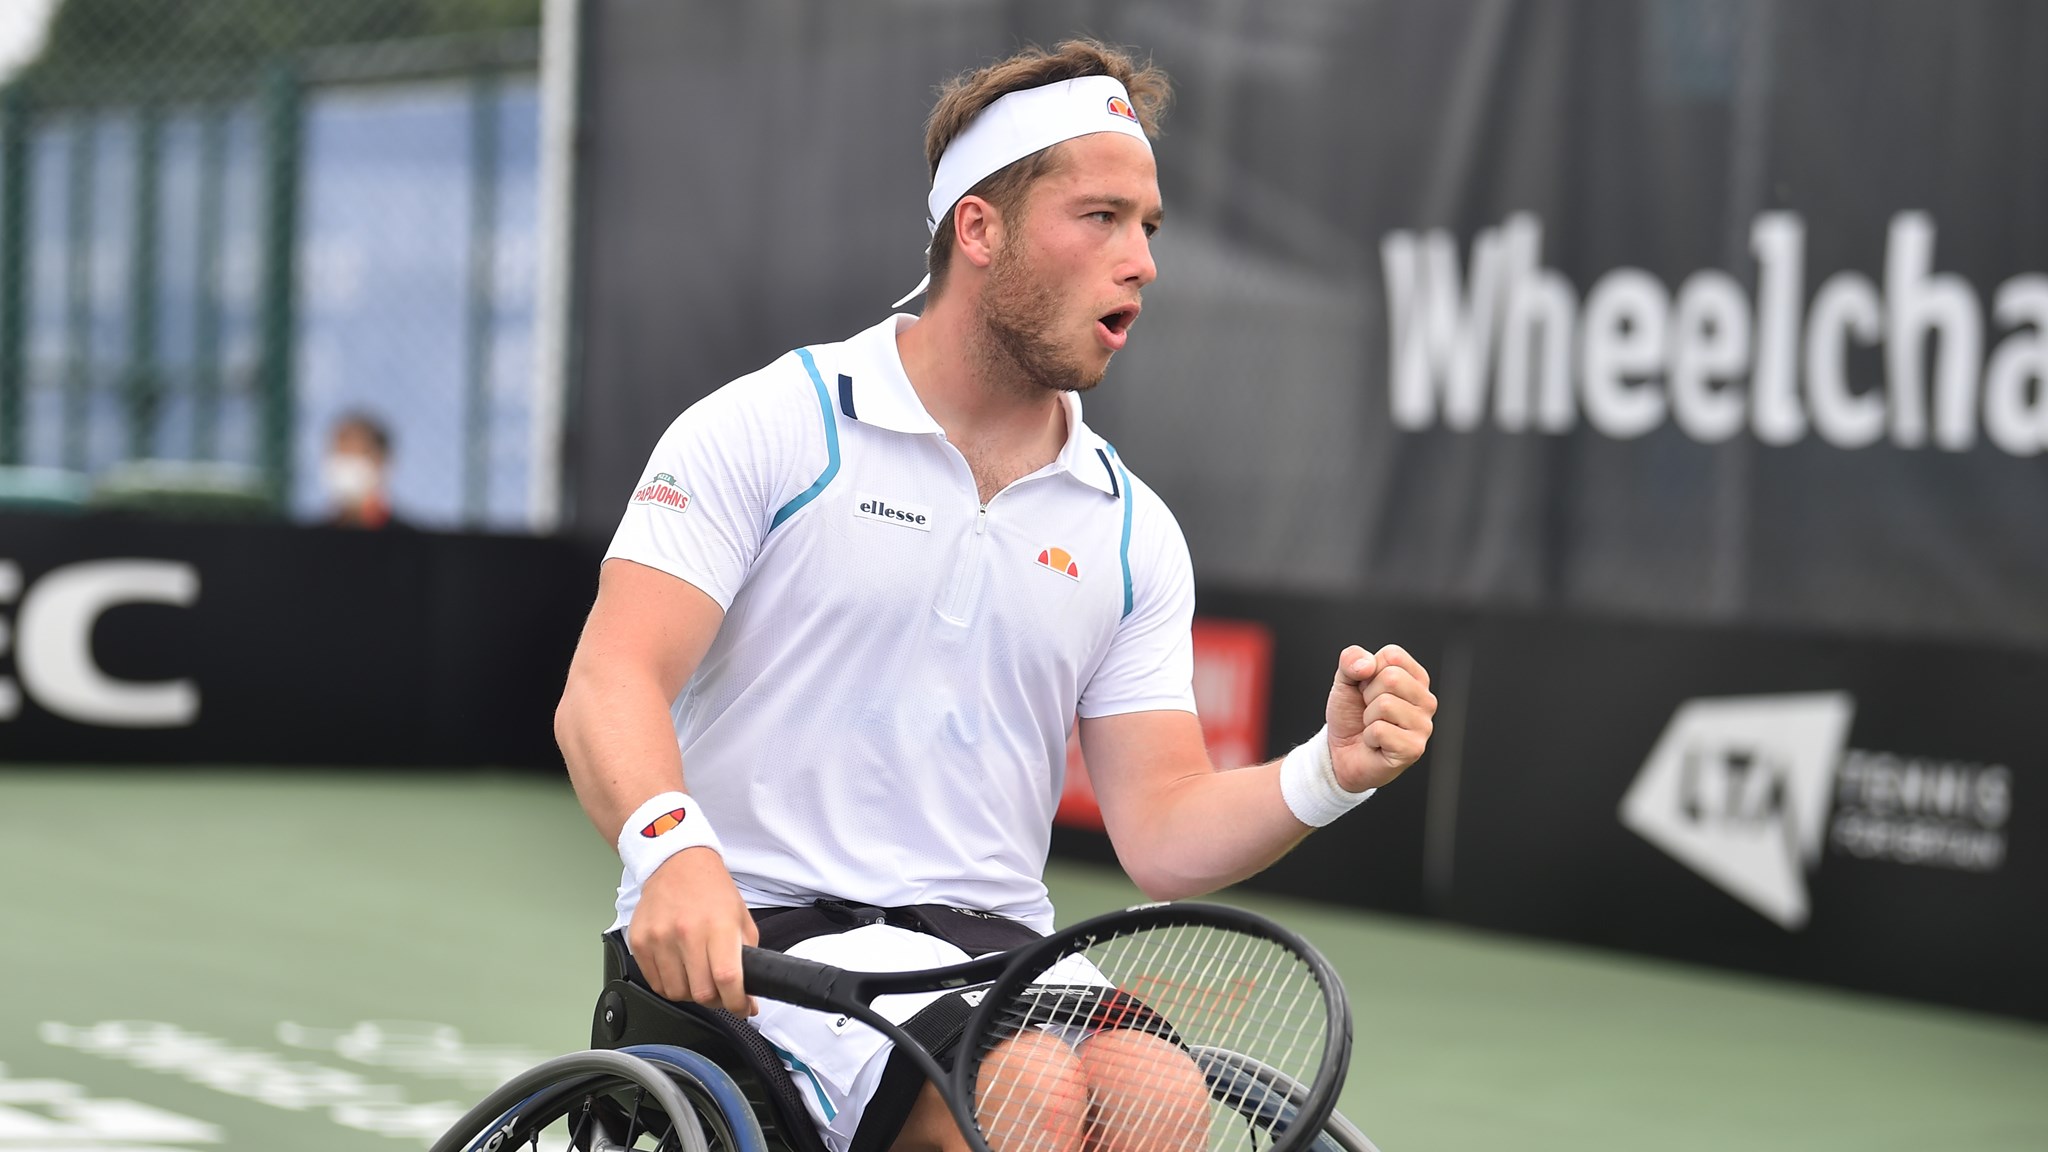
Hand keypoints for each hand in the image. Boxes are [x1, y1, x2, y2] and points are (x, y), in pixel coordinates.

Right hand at [625, 847, 759, 1015]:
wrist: (676, 863)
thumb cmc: (711, 889)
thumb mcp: (740, 918)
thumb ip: (747, 957)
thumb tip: (748, 996)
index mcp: (717, 926)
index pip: (727, 978)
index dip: (737, 1003)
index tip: (741, 1008)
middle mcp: (686, 933)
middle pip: (700, 993)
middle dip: (716, 1000)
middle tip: (720, 991)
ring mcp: (659, 938)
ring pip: (676, 993)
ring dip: (690, 993)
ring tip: (697, 975)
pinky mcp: (639, 943)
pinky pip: (654, 983)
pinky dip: (669, 984)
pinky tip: (679, 968)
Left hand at [1325, 644, 1436, 791]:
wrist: (1341, 752)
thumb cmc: (1350, 716)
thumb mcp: (1345, 680)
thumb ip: (1351, 660)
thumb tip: (1367, 664)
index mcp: (1415, 678)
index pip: (1393, 656)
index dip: (1368, 670)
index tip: (1366, 688)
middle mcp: (1426, 700)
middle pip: (1391, 678)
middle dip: (1367, 695)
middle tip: (1368, 710)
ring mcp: (1423, 725)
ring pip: (1385, 704)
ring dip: (1367, 717)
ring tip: (1372, 726)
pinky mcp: (1414, 748)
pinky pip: (1381, 730)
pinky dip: (1369, 736)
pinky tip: (1375, 743)